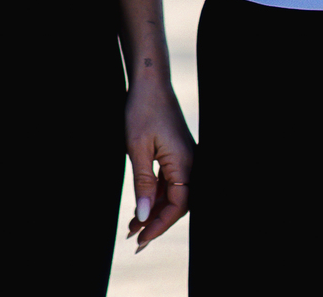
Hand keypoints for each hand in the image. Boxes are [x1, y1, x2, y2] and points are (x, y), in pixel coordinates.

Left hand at [124, 73, 192, 250]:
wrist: (150, 82)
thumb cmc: (143, 110)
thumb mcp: (137, 148)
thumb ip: (142, 183)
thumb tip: (143, 215)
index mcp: (185, 164)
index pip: (177, 206)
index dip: (159, 225)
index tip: (141, 238)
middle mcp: (190, 164)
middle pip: (177, 204)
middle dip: (156, 223)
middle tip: (135, 240)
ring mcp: (185, 160)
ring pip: (172, 195)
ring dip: (153, 211)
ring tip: (132, 228)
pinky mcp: (177, 155)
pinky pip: (169, 183)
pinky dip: (154, 195)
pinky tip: (140, 206)